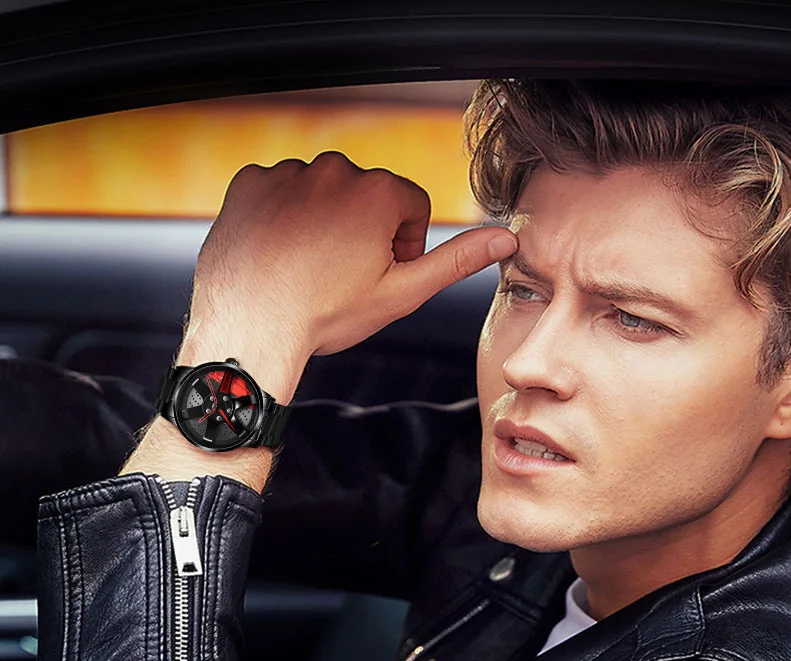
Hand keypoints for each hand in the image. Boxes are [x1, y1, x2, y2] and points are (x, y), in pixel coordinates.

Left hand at [178, 151, 517, 398]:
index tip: (379, 275)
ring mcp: (288, 172)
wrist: (250, 326)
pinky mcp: (250, 181)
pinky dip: (279, 218)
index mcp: (379, 191)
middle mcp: (335, 169)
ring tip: (306, 270)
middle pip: (365, 197)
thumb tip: (505, 238)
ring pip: (320, 193)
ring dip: (320, 222)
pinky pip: (277, 192)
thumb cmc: (325, 315)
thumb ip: (455, 261)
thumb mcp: (401, 294)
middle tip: (340, 278)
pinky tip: (276, 255)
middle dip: (361, 231)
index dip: (402, 246)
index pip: (411, 206)